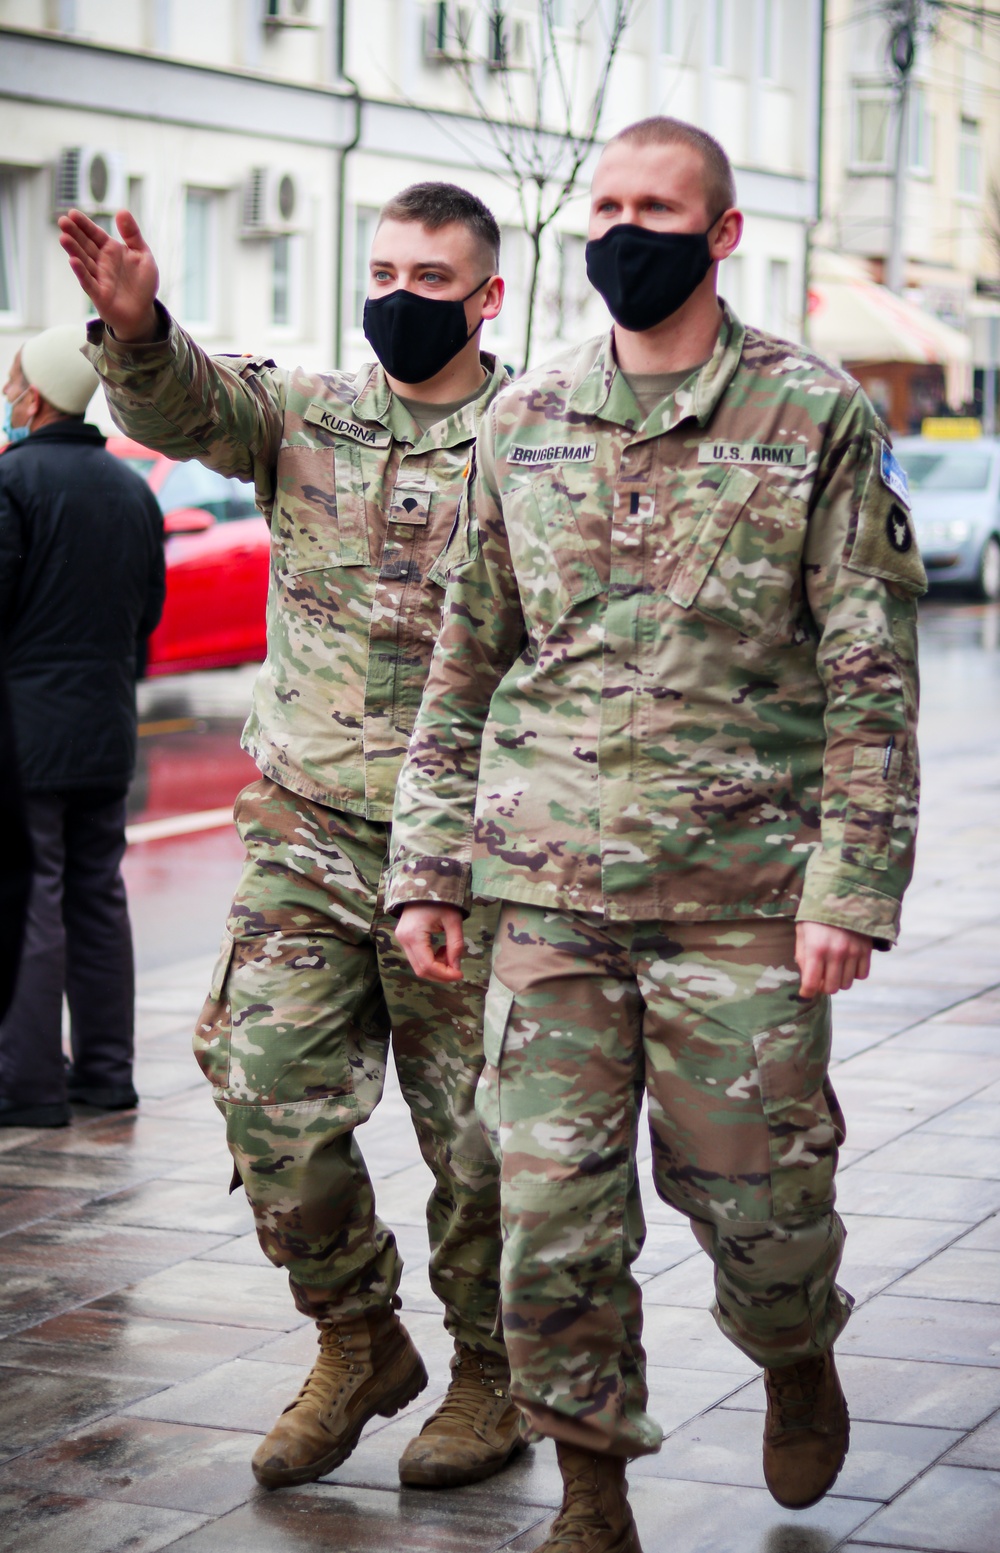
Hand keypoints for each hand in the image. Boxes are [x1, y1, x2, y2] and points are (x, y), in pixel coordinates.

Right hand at [57, 209, 159, 342]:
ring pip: (84, 262)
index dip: (85, 224)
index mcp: (111, 250)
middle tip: (62, 221)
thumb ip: (132, 234)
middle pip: (85, 245)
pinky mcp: (99, 294)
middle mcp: (101, 262)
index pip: (95, 234)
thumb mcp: (143, 254)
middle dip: (74, 233)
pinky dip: (81, 273)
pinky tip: (73, 261)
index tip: (72, 213)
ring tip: (63, 238)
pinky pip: (89, 282)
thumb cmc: (142, 283)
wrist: (143, 311)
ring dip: (74, 250)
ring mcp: (99, 278)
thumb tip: (121, 211)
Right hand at [395, 904, 465, 982]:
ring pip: (417, 965)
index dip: (444, 974)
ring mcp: (401, 939)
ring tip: (450, 954)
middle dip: (440, 974)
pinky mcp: (404, 938)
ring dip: (436, 967)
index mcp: (414, 935)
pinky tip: (441, 950)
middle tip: (457, 971)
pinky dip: (430, 960)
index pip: (428, 965)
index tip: (460, 975)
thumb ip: (456, 944)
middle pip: (420, 970)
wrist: (424, 884)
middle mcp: (404, 940)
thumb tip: (456, 968)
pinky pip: (416, 957)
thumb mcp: (453, 920)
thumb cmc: (440, 899)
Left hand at [796, 921, 872, 998]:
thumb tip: (807, 978)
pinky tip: (848, 964)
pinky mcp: (866, 950)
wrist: (842, 895)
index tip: (806, 992)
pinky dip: (854, 973)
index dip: (807, 992)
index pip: (811, 983)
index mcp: (816, 948)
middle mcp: (836, 953)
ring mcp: (853, 952)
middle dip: (823, 987)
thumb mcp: (802, 932)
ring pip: (847, 984)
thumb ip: (802, 956)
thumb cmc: (817, 915)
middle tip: (820, 978)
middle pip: (831, 988)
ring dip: (839, 980)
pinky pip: (862, 975)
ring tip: (834, 969)